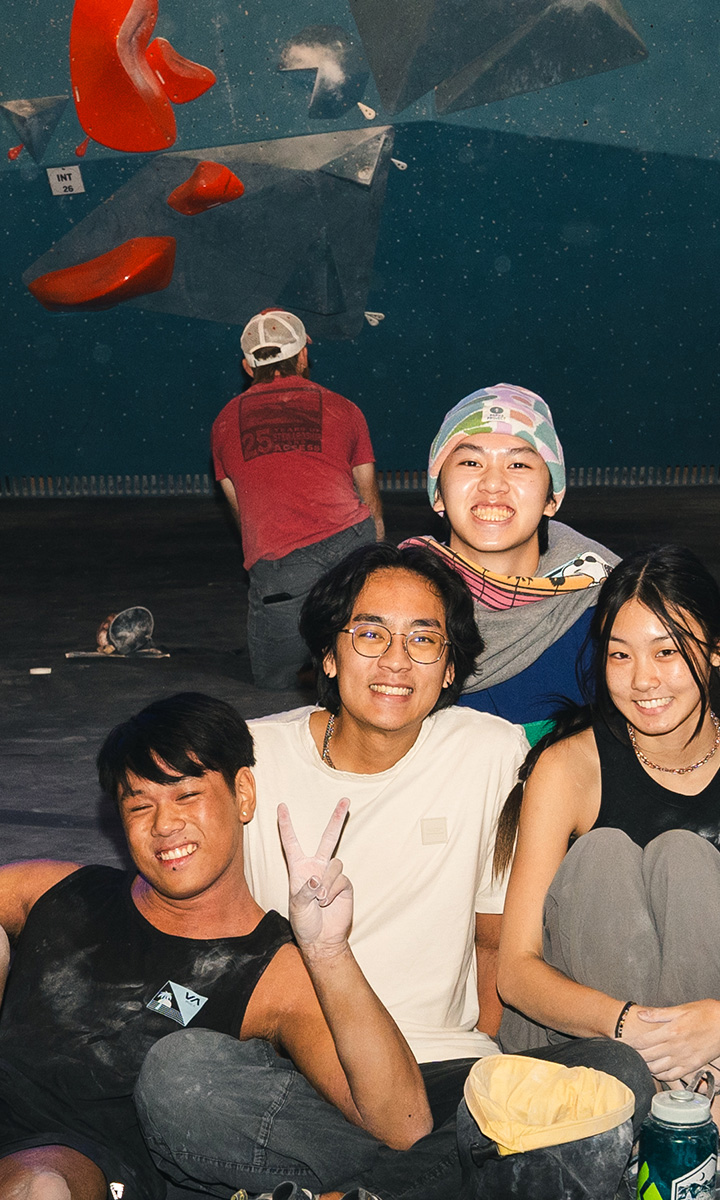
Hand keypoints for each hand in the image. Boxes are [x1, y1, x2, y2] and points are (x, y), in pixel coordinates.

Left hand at [277, 798, 351, 957]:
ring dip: (326, 883)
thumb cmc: (304, 922)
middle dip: (337, 818)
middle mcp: (316, 867)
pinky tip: (329, 902)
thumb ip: (305, 891)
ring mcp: (331, 874)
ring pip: (334, 864)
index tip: (281, 806)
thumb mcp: (297, 907)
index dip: (285, 824)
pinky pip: (341, 878)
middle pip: (328, 838)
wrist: (322, 938)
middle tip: (346, 800)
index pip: (291, 842)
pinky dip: (333, 891)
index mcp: (299, 868)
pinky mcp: (344, 884)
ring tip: (320, 900)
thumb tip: (317, 880)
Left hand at [621, 1000, 719, 1080]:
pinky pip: (672, 1076)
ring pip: (657, 1069)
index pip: (642, 1041)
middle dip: (631, 1056)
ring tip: (635, 1063)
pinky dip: (661, 1075)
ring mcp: (684, 1059)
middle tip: (620, 1055)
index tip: (615, 1043)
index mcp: (671, 1032)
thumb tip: (640, 1015)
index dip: (626, 1043)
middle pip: (646, 1056)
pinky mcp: (692, 1066)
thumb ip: (659, 1014)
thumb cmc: (705, 1013)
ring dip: (644, 1066)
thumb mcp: (681, 1009)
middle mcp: (675, 1048)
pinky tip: (655, 1071)